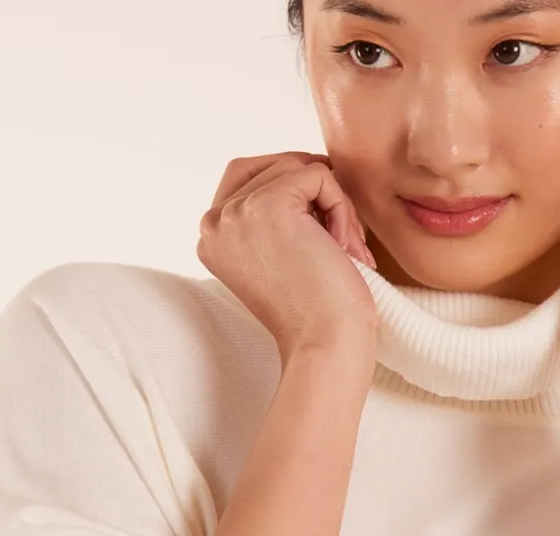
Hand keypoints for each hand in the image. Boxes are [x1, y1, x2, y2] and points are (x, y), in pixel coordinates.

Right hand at [197, 152, 378, 365]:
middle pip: (271, 166)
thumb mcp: (280, 259)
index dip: (295, 195)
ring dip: (335, 205)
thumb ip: (273, 218)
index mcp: (211, 238)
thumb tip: (308, 167)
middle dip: (314, 195)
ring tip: (348, 250)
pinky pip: (319, 176)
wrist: (326, 345)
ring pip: (298, 169)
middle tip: (343, 242)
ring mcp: (235, 211)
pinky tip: (346, 248)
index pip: (249, 179)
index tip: (323, 239)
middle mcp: (213, 223)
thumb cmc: (316, 314)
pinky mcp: (268, 204)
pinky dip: (343, 207)